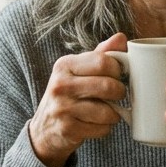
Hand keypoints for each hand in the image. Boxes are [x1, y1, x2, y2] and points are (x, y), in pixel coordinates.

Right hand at [27, 32, 128, 166]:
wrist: (44, 129)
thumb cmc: (67, 95)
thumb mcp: (78, 71)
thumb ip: (100, 54)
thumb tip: (121, 38)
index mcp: (64, 65)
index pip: (103, 61)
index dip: (118, 69)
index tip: (118, 75)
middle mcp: (60, 85)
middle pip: (107, 86)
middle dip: (119, 92)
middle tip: (117, 94)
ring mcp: (62, 108)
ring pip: (107, 111)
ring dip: (114, 113)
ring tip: (107, 110)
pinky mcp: (68, 129)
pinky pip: (102, 129)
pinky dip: (105, 128)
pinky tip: (96, 124)